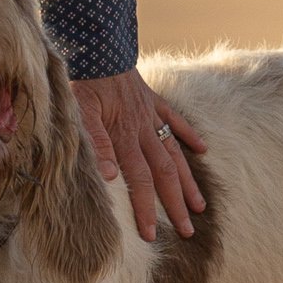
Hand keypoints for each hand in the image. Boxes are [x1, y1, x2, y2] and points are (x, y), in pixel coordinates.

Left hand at [72, 69, 206, 243]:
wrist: (94, 47)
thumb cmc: (81, 82)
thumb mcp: (80, 114)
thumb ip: (95, 144)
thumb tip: (110, 177)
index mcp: (124, 137)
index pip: (139, 181)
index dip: (146, 209)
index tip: (152, 235)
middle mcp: (142, 130)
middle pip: (164, 174)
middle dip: (175, 205)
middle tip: (188, 231)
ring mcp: (151, 115)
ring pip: (174, 154)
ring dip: (187, 181)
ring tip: (200, 206)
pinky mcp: (153, 100)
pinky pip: (175, 120)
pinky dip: (189, 135)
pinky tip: (202, 150)